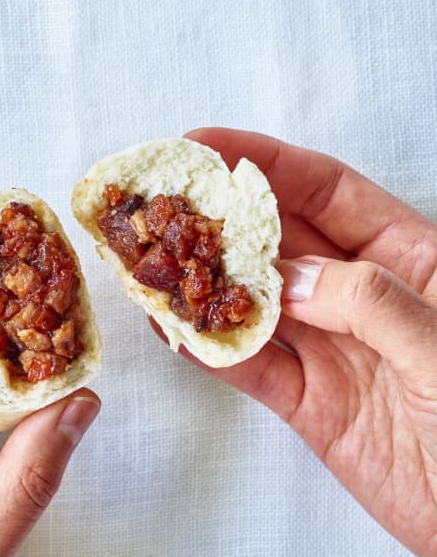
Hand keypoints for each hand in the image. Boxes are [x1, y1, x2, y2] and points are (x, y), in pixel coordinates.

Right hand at [163, 129, 436, 556]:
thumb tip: (288, 280)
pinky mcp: (312, 407)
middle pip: (279, 244)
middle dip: (218, 221)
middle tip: (157, 207)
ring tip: (147, 265)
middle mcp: (364, 297)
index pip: (329, 193)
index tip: (204, 149)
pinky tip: (173, 331)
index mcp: (412, 259)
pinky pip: (253, 370)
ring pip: (255, 307)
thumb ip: (370, 303)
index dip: (266, 166)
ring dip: (201, 287)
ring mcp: (334, 352)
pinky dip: (212, 352)